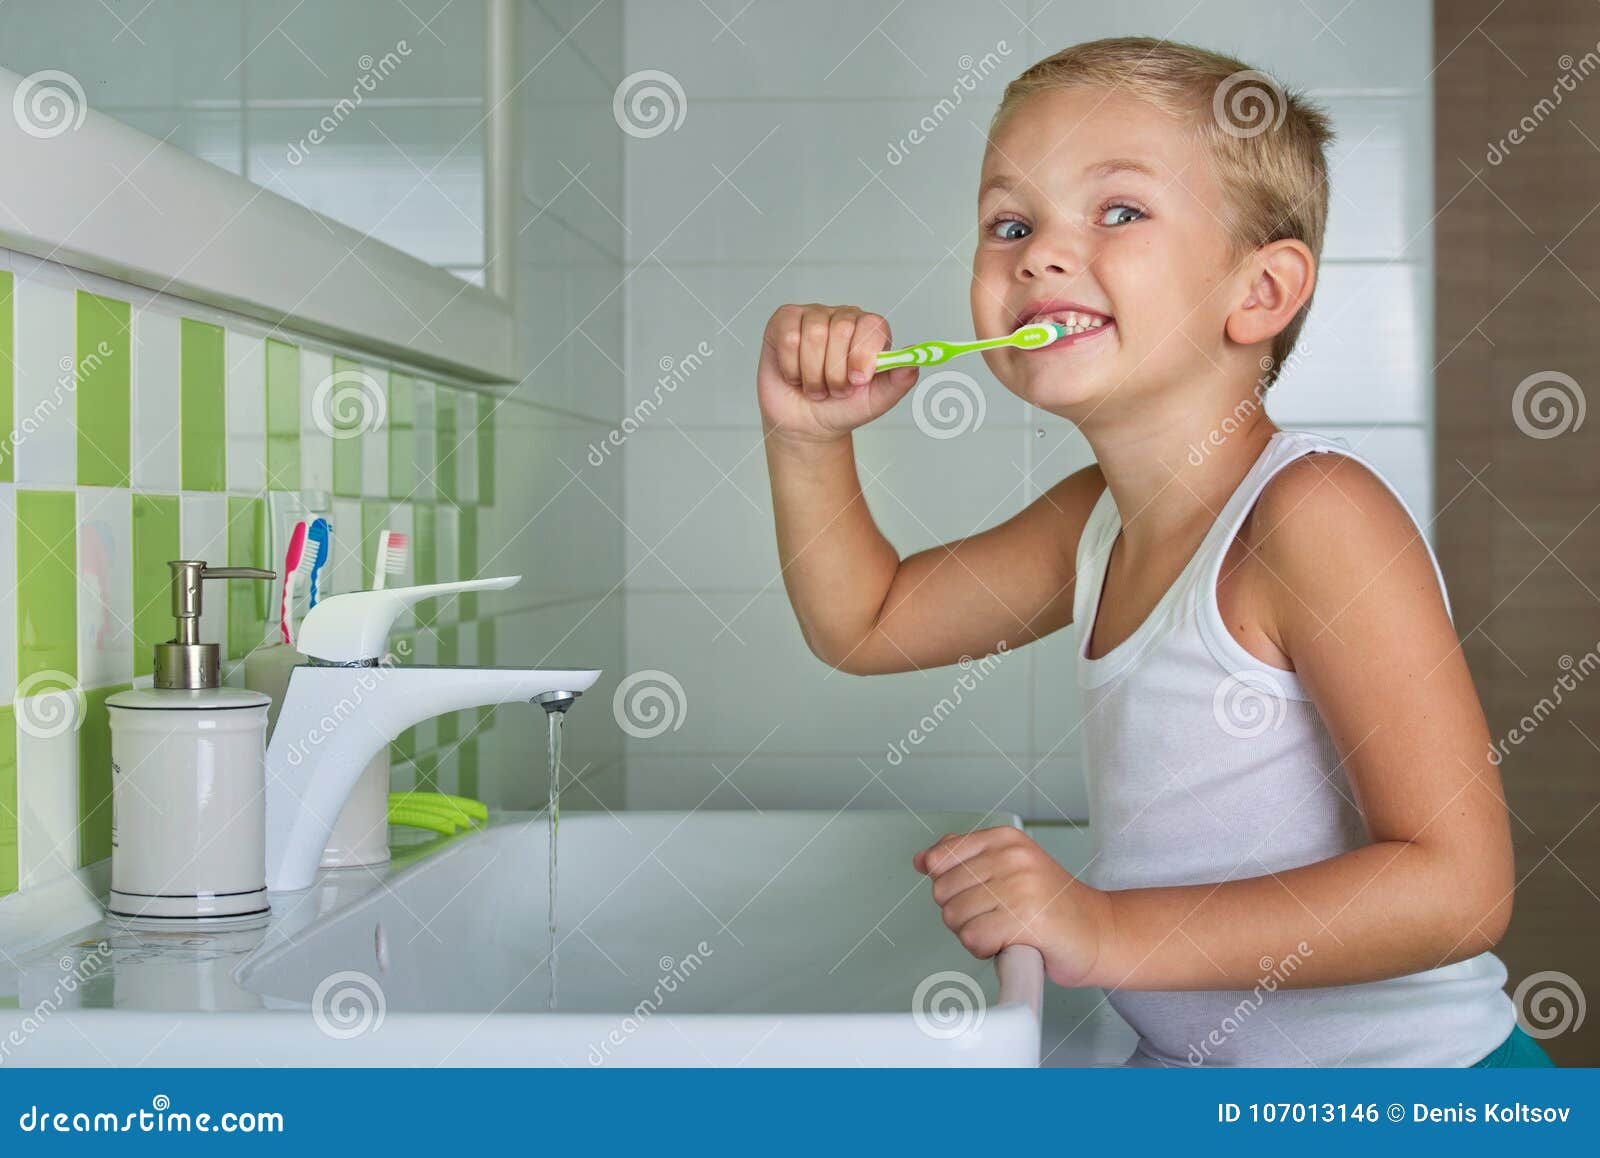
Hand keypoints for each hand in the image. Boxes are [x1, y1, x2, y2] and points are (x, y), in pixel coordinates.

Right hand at [757, 303, 919, 444]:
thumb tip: (914, 361)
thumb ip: (899, 381)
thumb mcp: (877, 401)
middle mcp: (843, 317)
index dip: (864, 353)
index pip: (872, 325)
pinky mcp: (784, 321)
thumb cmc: (843, 408)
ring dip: (813, 374)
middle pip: (841, 329)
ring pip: (814, 335)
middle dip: (836, 372)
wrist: (806, 424)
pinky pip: (788, 338)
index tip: (858, 380)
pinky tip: (795, 375)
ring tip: (816, 387)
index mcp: (869, 331)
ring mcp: (812, 316)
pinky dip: (791, 367)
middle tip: (835, 390)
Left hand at [913, 826, 1112, 988]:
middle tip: (996, 916)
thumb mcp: (1010, 867)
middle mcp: (1012, 857)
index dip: (948, 885)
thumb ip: (965, 858)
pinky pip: (973, 939)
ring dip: (974, 933)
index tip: (975, 894)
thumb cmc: (1053, 905)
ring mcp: (1019, 887)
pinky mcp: (1024, 920)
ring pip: (954, 917)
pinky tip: (1008, 943)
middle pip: (942, 891)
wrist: (1100, 932)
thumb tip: (922, 859)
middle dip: (962, 913)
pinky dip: (985, 950)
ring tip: (1006, 928)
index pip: (940, 857)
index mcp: (1005, 839)